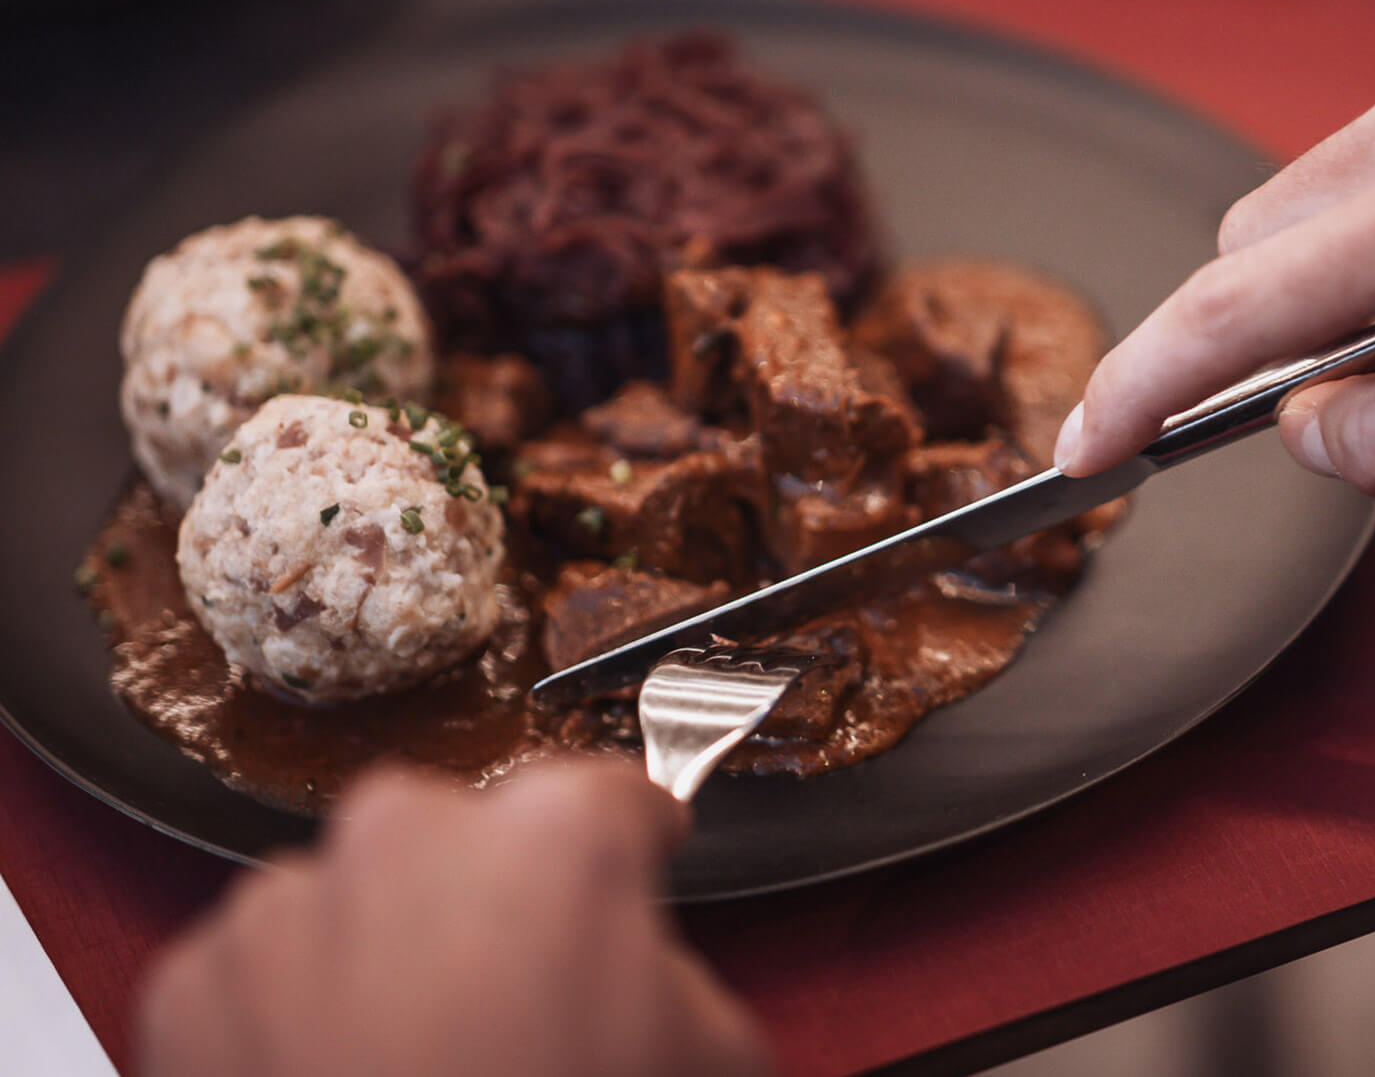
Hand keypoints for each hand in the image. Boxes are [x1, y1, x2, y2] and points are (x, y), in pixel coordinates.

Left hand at [139, 761, 765, 1076]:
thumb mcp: (708, 1052)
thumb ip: (679, 975)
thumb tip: (646, 972)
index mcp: (553, 835)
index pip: (620, 796)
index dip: (639, 838)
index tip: (639, 853)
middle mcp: (408, 837)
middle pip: (469, 838)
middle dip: (491, 901)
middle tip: (517, 1002)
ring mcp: (287, 907)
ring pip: (352, 898)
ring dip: (382, 953)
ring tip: (419, 1056)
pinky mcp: (194, 984)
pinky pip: (256, 972)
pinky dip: (288, 1015)